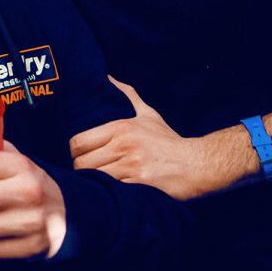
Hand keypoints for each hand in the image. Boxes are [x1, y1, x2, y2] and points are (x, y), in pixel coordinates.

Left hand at [69, 78, 244, 199]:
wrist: (198, 164)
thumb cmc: (170, 141)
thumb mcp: (149, 114)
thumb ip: (128, 95)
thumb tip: (109, 77)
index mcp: (121, 127)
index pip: (78, 142)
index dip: (73, 152)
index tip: (79, 157)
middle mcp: (124, 145)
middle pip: (81, 163)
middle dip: (81, 170)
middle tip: (87, 174)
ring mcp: (131, 165)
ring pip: (94, 178)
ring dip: (93, 183)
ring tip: (97, 184)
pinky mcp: (139, 184)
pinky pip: (111, 190)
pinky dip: (108, 193)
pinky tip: (111, 193)